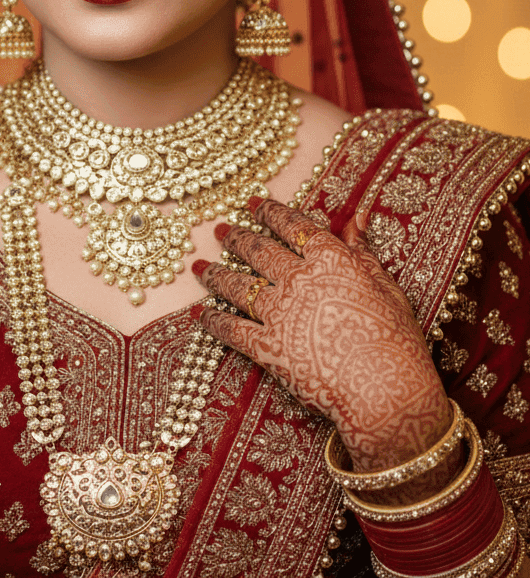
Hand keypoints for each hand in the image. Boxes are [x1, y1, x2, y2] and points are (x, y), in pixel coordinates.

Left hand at [195, 199, 450, 472]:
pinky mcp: (267, 347)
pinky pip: (231, 328)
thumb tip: (356, 217)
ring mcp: (279, 312)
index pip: (292, 225)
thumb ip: (364, 250)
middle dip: (236, 237)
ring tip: (199, 267)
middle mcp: (298, 279)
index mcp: (330, 259)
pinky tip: (200, 316)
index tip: (253, 203)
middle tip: (219, 230)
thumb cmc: (396, 339)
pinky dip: (213, 321)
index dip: (269, 212)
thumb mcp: (387, 286)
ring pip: (237, 285)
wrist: (386, 391)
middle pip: (258, 250)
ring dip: (215, 274)